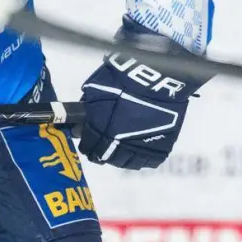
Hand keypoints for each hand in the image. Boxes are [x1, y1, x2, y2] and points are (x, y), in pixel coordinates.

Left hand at [77, 20, 207, 169]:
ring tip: (123, 147)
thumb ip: (87, 110)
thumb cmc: (123, 80)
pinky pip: (150, 161)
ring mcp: (142, 148)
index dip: (87, 144)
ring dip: (122, 157)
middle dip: (103, 151)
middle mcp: (119, 146)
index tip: (88, 140)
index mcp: (101, 132)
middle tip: (105, 143)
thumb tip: (79, 123)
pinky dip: (144, 157)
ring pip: (127, 163)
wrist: (156, 79)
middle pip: (107, 158)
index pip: (88, 148)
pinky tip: (141, 148)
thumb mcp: (96, 91)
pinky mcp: (161, 147)